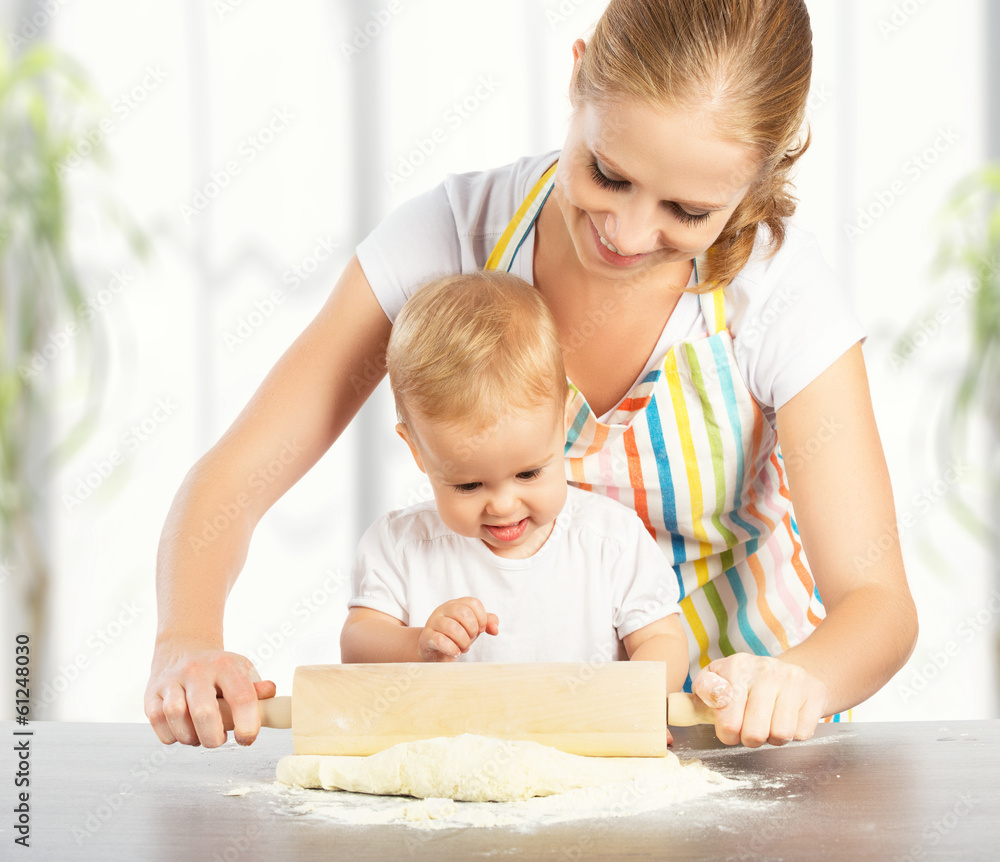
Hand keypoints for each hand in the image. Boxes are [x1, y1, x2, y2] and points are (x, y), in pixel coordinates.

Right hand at [144, 639, 275, 747]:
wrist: (184, 649)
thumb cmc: (219, 669)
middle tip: (218, 740)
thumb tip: (270, 694)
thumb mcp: (242, 671)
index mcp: (225, 665)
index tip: (247, 739)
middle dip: (213, 738)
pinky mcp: (151, 693)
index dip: (248, 724)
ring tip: (200, 735)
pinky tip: (182, 730)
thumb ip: (257, 688)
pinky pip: (157, 722)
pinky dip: (171, 735)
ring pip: (176, 716)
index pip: (241, 696)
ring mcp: (171, 680)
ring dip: (190, 737)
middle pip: (203, 712)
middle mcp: (197, 670)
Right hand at [418, 597, 498, 660]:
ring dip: (463, 641)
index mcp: (456, 604)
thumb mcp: (472, 627)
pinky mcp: (426, 637)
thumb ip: (487, 623)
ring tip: (463, 648)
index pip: (473, 603)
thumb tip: (495, 628)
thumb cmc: (455, 636)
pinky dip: (452, 649)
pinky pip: (440, 640)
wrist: (433, 650)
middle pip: (462, 612)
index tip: (481, 629)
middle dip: (472, 629)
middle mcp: (443, 609)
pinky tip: (455, 653)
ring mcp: (433, 622)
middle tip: (471, 639)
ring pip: (452, 627)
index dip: (482, 618)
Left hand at [692, 654, 826, 747]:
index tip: (729, 728)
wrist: (791, 671)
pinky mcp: (814, 690)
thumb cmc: (746, 684)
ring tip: (769, 722)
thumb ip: (700, 696)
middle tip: (751, 728)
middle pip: (754, 733)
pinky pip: (802, 733)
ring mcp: (791, 678)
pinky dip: (795, 734)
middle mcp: (764, 669)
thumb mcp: (718, 682)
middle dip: (750, 738)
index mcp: (735, 667)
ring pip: (780, 735)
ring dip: (773, 737)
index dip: (727, 733)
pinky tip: (788, 717)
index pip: (726, 720)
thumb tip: (676, 709)